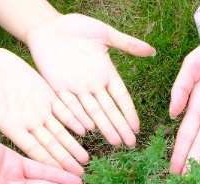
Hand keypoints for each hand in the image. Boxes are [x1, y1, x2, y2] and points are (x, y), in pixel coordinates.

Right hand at [0, 48, 87, 174]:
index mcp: (12, 129)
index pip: (33, 150)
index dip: (47, 163)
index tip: (59, 178)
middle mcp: (29, 123)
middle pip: (51, 145)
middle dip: (65, 159)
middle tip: (80, 175)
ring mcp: (39, 109)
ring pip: (60, 130)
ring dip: (73, 144)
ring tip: (85, 158)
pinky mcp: (46, 94)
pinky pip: (64, 108)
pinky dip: (74, 117)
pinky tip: (86, 128)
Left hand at [27, 14, 154, 147]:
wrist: (47, 25)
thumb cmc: (75, 27)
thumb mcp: (104, 32)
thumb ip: (127, 43)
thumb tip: (152, 50)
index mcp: (106, 73)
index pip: (121, 98)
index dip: (129, 113)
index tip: (138, 128)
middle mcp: (93, 85)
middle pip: (109, 110)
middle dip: (120, 126)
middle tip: (130, 143)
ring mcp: (76, 88)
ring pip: (93, 112)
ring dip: (103, 127)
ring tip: (114, 141)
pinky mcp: (58, 87)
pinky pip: (70, 105)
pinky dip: (78, 117)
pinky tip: (87, 129)